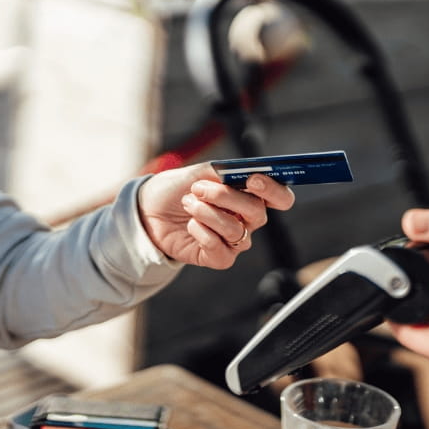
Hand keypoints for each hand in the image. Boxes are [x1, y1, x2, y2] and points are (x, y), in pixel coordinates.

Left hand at [138, 162, 294, 268]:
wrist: (148, 209)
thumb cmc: (177, 188)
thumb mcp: (199, 171)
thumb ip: (224, 171)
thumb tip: (244, 171)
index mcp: (250, 195)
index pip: (280, 197)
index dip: (273, 190)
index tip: (253, 179)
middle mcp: (247, 219)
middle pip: (258, 213)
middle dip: (227, 198)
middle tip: (200, 188)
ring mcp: (233, 240)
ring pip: (236, 231)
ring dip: (208, 213)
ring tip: (188, 203)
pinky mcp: (217, 257)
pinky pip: (221, 250)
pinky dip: (203, 234)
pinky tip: (190, 225)